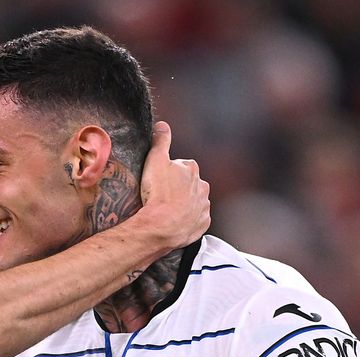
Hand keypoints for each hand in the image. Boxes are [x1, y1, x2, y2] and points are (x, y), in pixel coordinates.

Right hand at [136, 121, 210, 249]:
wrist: (162, 227)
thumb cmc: (158, 193)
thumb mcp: (155, 160)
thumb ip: (161, 141)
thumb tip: (162, 125)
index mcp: (192, 169)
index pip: (181, 165)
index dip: (168, 172)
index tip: (158, 181)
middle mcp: (203, 187)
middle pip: (189, 184)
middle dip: (178, 188)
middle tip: (161, 196)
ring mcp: (203, 206)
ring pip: (194, 202)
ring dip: (183, 204)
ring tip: (166, 211)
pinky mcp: (202, 224)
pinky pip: (195, 220)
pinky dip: (187, 220)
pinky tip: (174, 222)